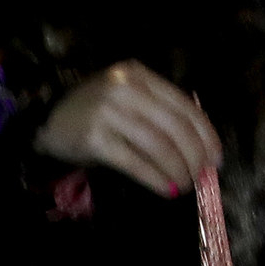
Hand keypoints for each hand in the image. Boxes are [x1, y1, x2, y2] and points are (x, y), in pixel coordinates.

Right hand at [37, 60, 219, 193]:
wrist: (48, 122)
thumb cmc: (96, 115)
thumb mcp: (128, 101)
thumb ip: (159, 114)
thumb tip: (200, 149)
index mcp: (138, 75)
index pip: (184, 104)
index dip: (206, 134)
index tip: (216, 158)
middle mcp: (123, 87)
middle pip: (174, 125)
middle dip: (195, 155)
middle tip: (202, 176)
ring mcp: (107, 111)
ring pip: (158, 144)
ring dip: (177, 169)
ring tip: (184, 185)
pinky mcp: (95, 137)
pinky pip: (134, 161)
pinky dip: (156, 178)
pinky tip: (167, 189)